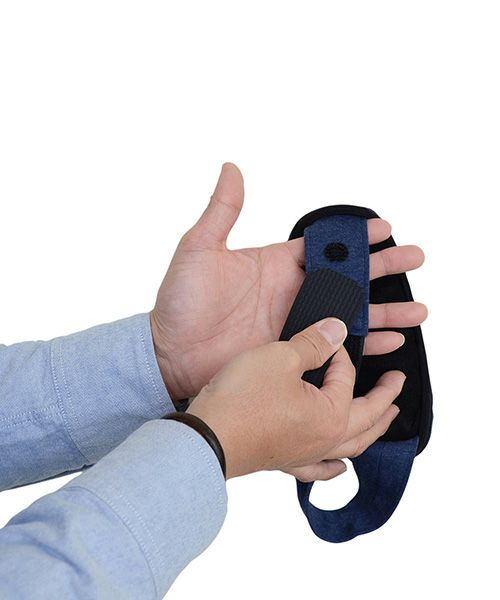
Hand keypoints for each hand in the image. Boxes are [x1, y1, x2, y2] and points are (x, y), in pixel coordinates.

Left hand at [151, 163, 426, 401]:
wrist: (170, 353)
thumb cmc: (180, 303)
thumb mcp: (198, 249)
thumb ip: (222, 211)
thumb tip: (231, 168)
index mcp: (275, 264)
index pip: (324, 247)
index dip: (354, 238)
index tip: (384, 228)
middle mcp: (292, 292)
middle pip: (348, 278)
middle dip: (383, 269)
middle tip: (414, 258)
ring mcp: (296, 324)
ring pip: (351, 314)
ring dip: (385, 310)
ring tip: (417, 310)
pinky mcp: (294, 353)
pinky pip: (337, 348)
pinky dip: (364, 344)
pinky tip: (388, 341)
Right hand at [187, 318, 402, 478]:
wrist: (206, 437)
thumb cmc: (242, 400)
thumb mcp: (281, 357)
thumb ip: (314, 343)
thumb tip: (338, 330)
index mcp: (332, 414)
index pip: (346, 377)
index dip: (338, 353)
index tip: (327, 338)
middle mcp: (325, 440)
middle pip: (366, 419)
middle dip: (385, 399)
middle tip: (397, 384)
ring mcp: (305, 454)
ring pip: (350, 445)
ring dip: (370, 430)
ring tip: (381, 422)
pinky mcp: (285, 461)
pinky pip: (320, 468)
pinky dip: (334, 467)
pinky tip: (339, 468)